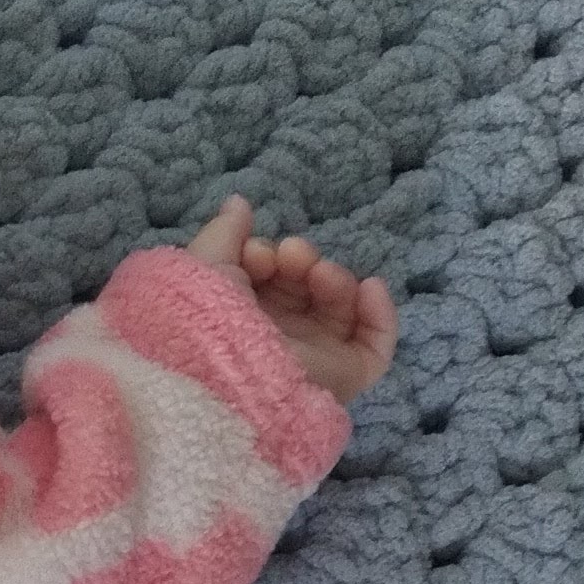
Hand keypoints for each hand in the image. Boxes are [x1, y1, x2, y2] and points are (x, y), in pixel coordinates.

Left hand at [189, 196, 399, 404]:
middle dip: (303, 263)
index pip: (269, 282)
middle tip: (291, 254)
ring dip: (336, 280)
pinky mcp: (341, 379)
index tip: (256, 252)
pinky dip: (381, 315)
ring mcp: (311, 361)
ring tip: (320, 272)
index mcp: (240, 321)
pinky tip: (370, 287)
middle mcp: (276, 342)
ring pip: (340, 312)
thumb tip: (238, 204)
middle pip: (307, 292)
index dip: (267, 257)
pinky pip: (375, 349)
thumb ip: (224, 234)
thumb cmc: (202, 320)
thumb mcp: (204, 266)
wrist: (217, 375)